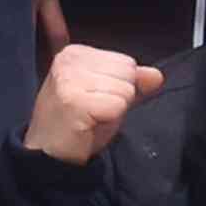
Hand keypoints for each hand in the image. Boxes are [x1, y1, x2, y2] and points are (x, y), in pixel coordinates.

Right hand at [21, 44, 163, 168]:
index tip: (94, 99)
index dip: (118, 87)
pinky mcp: (74, 100)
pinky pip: (118, 106)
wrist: (49, 151)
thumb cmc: (76, 122)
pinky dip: (109, 120)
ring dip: (114, 110)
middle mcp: (69, 60)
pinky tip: (90, 124)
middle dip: (118, 97)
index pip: (126, 62)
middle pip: (128, 73)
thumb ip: (131, 82)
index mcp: (75, 54)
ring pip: (125, 90)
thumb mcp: (106, 94)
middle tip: (93, 110)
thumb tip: (156, 75)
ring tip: (91, 117)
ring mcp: (69, 79)